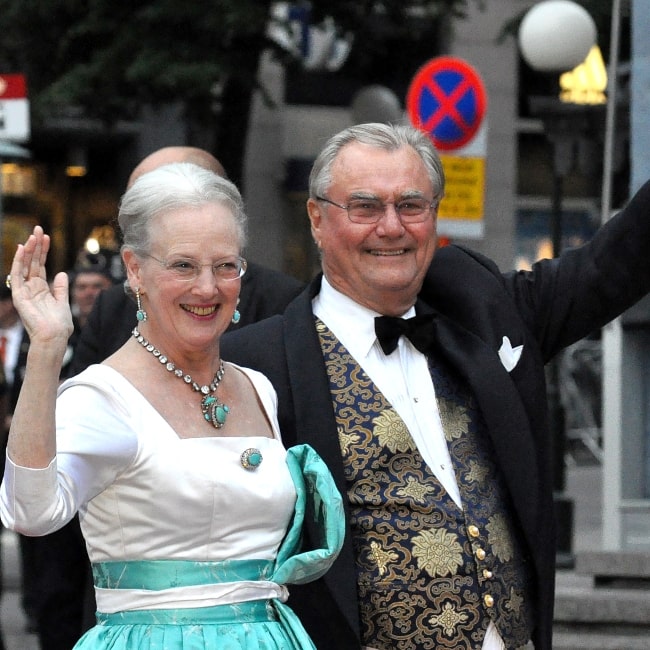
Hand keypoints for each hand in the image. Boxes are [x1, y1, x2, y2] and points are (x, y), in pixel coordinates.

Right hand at [8, 226, 73, 343]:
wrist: (54, 337)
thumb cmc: (59, 325)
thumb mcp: (63, 302)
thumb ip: (60, 288)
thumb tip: (61, 273)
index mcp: (42, 289)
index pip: (41, 265)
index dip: (44, 251)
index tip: (47, 236)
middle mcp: (31, 288)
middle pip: (32, 262)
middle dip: (36, 245)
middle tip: (38, 228)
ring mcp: (24, 291)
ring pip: (24, 265)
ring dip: (29, 250)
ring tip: (33, 235)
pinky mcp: (19, 295)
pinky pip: (17, 275)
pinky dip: (19, 261)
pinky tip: (23, 249)